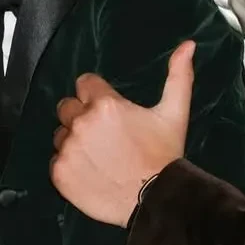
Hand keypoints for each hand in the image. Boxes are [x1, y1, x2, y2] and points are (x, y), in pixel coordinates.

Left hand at [50, 42, 194, 227]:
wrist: (156, 200)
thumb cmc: (165, 154)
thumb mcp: (175, 113)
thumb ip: (178, 76)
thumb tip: (188, 45)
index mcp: (105, 104)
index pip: (84, 83)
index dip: (97, 95)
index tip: (110, 111)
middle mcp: (82, 123)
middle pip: (67, 107)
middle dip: (82, 115)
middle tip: (104, 134)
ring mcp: (68, 149)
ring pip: (60, 134)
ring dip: (74, 140)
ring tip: (98, 155)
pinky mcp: (60, 173)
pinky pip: (55, 160)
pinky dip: (69, 165)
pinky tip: (91, 171)